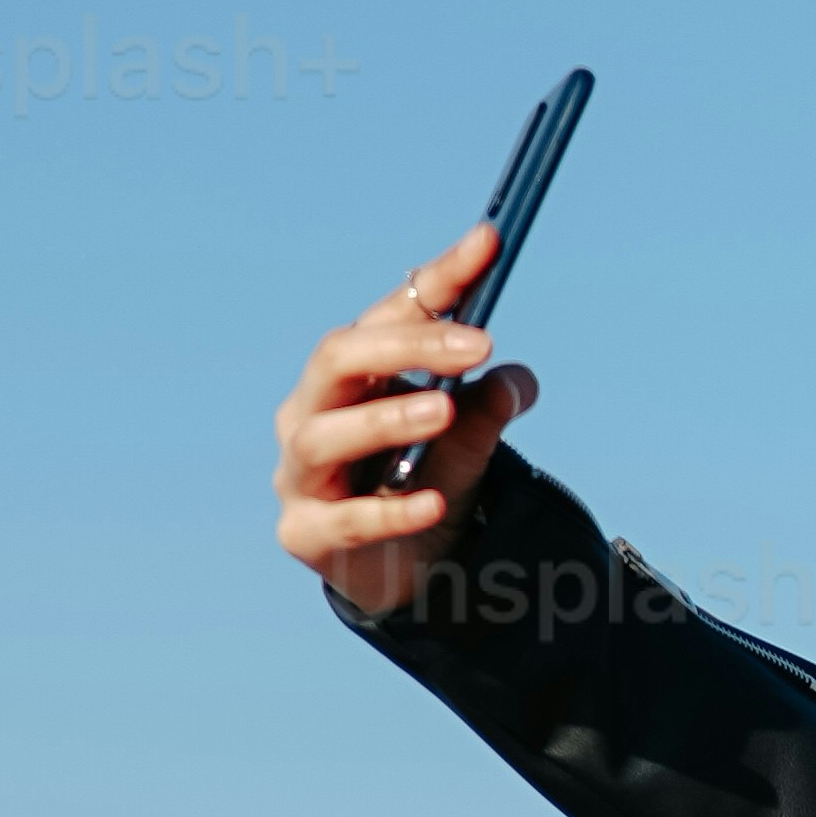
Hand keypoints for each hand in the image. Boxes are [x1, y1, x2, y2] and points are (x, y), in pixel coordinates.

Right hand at [273, 232, 537, 618]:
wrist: (405, 573)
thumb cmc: (424, 485)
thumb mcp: (466, 443)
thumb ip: (486, 410)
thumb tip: (516, 379)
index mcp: (349, 374)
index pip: (386, 314)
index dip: (438, 279)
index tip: (490, 243)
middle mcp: (311, 411)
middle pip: (338, 359)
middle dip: (406, 345)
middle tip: (478, 344)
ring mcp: (299, 474)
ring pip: (322, 435)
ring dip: (384, 419)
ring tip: (443, 411)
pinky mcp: (303, 533)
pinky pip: (341, 519)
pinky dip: (388, 510)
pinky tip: (433, 502)